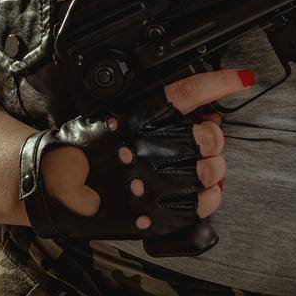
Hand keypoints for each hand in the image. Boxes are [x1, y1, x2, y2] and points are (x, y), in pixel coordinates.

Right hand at [20, 67, 252, 240]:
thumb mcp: (116, 113)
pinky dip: (209, 197)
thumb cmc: (84, 147)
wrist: (52, 186)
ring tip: (198, 167)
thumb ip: (156, 114)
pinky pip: (203, 205)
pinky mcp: (154, 216)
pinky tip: (198, 191)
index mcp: (136, 118)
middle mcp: (146, 150)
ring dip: (213, 168)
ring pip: (211, 171)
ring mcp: (151, 185)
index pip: (188, 93)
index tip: (242, 78)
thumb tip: (203, 113)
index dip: (219, 83)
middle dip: (212, 137)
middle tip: (202, 140)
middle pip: (207, 136)